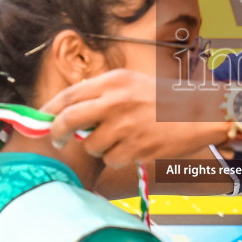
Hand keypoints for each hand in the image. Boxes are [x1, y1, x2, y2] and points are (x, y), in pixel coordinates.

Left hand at [42, 70, 226, 168]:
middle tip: (56, 140)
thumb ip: (102, 93)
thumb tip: (68, 111)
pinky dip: (118, 158)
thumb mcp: (132, 83)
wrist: (199, 114)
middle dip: (56, 132)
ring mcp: (126, 125)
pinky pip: (111, 160)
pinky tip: (134, 147)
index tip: (42, 119)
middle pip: (69, 119)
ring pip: (91, 145)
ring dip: (98, 147)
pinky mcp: (136, 147)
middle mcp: (116, 101)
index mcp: (113, 81)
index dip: (50, 109)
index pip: (70, 95)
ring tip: (119, 139)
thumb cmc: (163, 99)